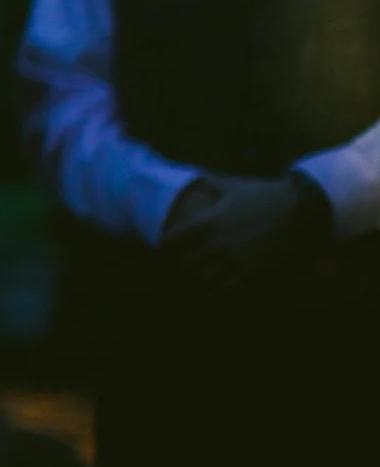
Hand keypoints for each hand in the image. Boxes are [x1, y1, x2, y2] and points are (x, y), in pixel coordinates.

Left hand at [162, 174, 325, 292]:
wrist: (300, 209)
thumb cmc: (264, 194)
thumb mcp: (232, 185)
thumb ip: (209, 184)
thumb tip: (195, 177)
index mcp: (209, 221)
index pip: (172, 239)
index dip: (165, 245)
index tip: (166, 247)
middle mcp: (218, 242)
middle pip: (186, 264)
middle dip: (183, 264)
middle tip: (185, 264)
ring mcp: (236, 260)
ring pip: (205, 279)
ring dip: (202, 278)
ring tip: (204, 274)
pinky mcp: (254, 273)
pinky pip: (227, 288)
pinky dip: (221, 287)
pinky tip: (224, 281)